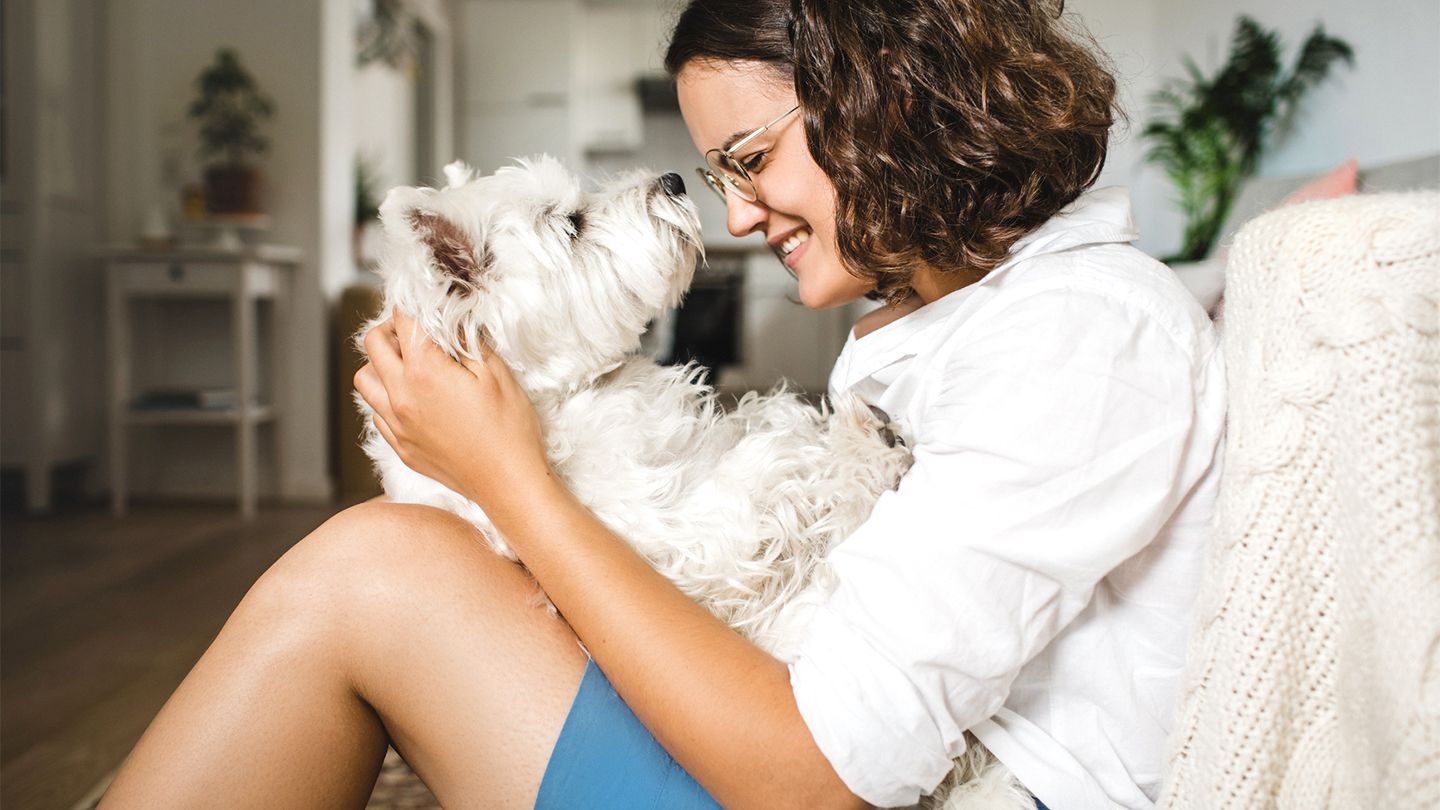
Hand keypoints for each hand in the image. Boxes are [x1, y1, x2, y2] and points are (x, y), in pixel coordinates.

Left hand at [353, 311, 552, 514]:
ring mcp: (396, 424)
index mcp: (424, 372)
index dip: (415, 305)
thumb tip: (453, 320)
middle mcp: (400, 396)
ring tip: (410, 364)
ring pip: (365, 379)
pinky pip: (376, 413)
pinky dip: (387, 397)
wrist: (508, 484)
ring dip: (382, 363)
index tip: (429, 303)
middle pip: (373, 344)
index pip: (404, 320)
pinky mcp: (401, 446)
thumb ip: (468, 341)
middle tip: (420, 331)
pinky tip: (415, 398)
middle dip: (393, 328)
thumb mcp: (496, 374)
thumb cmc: (509, 430)